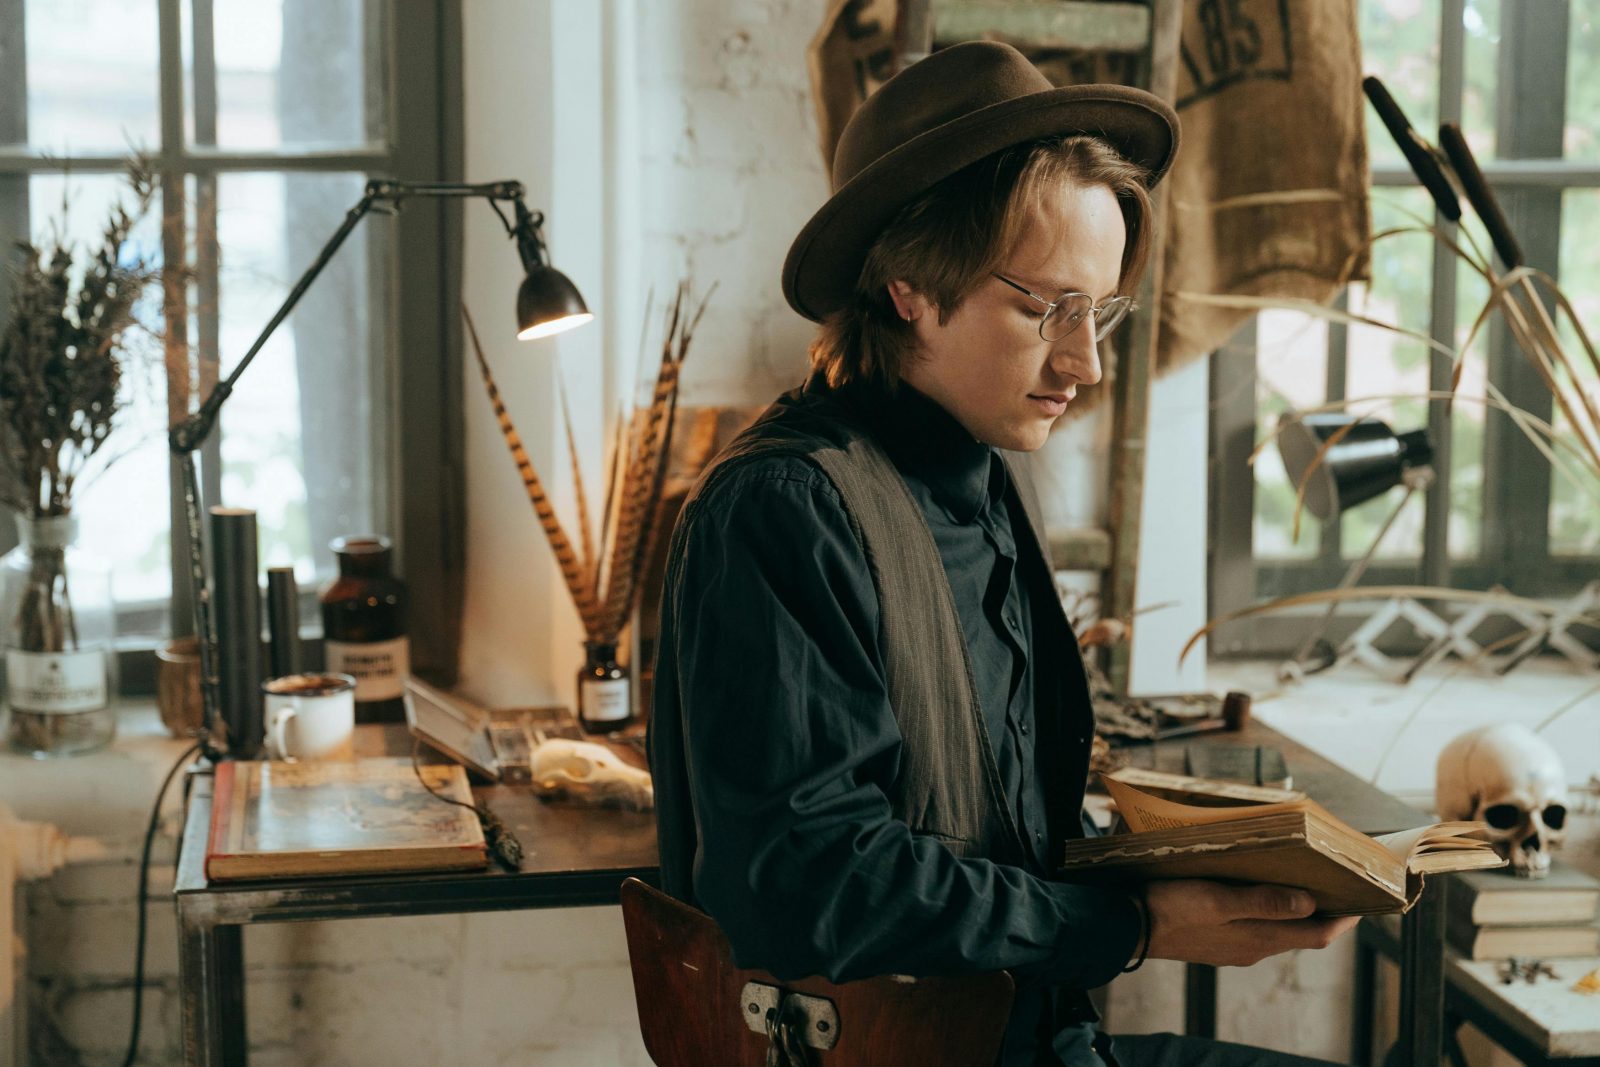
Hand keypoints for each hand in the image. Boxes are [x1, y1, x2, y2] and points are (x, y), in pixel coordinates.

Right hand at [1142, 880, 1360, 967]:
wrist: (1129, 927)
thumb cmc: (1172, 908)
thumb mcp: (1218, 900)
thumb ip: (1264, 902)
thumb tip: (1310, 903)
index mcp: (1259, 937)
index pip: (1318, 934)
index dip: (1344, 920)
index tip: (1365, 902)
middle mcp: (1253, 947)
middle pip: (1302, 933)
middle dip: (1324, 912)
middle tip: (1339, 886)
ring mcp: (1235, 947)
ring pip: (1278, 931)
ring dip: (1296, 912)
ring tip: (1304, 884)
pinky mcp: (1217, 942)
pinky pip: (1255, 928)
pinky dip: (1270, 912)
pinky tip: (1258, 894)